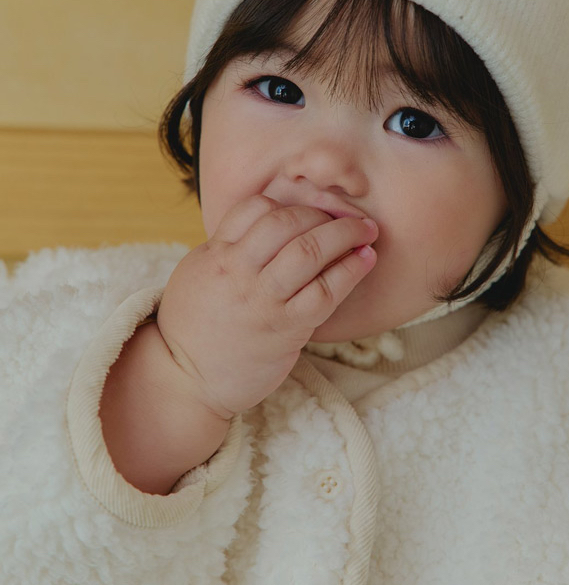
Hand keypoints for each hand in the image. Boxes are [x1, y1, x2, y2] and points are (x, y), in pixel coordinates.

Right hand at [155, 195, 377, 417]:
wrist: (186, 382)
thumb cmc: (194, 329)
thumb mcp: (197, 276)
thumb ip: (228, 249)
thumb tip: (267, 226)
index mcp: (216, 254)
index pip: (255, 207)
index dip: (289, 202)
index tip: (310, 211)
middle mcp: (238, 272)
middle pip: (286, 222)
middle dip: (323, 213)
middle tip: (347, 218)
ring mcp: (263, 300)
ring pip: (308, 251)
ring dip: (345, 234)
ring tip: (366, 232)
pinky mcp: (286, 328)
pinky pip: (324, 292)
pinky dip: (351, 271)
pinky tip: (365, 260)